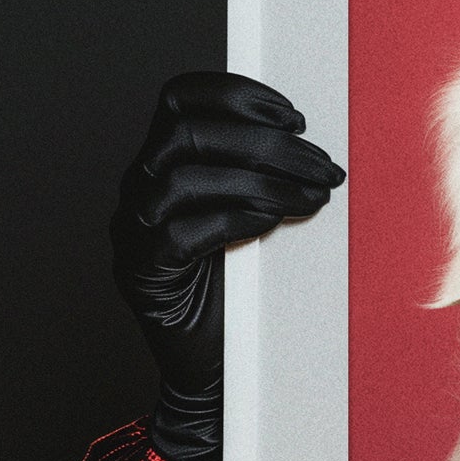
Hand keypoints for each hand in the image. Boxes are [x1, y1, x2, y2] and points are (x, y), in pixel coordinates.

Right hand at [110, 73, 344, 460]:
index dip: (236, 94)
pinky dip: (234, 217)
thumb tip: (320, 142)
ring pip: (184, 177)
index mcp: (165, 161)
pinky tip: (274, 221)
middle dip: (267, 143)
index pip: (181, 97)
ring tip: (314, 196)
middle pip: (188, 132)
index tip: (295, 117)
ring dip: (262, 179)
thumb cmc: (245, 287)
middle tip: (324, 166)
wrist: (218, 366)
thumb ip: (267, 173)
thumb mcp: (258, 213)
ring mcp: (135, 231)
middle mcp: (141, 188)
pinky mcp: (144, 272)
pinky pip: (180, 231)